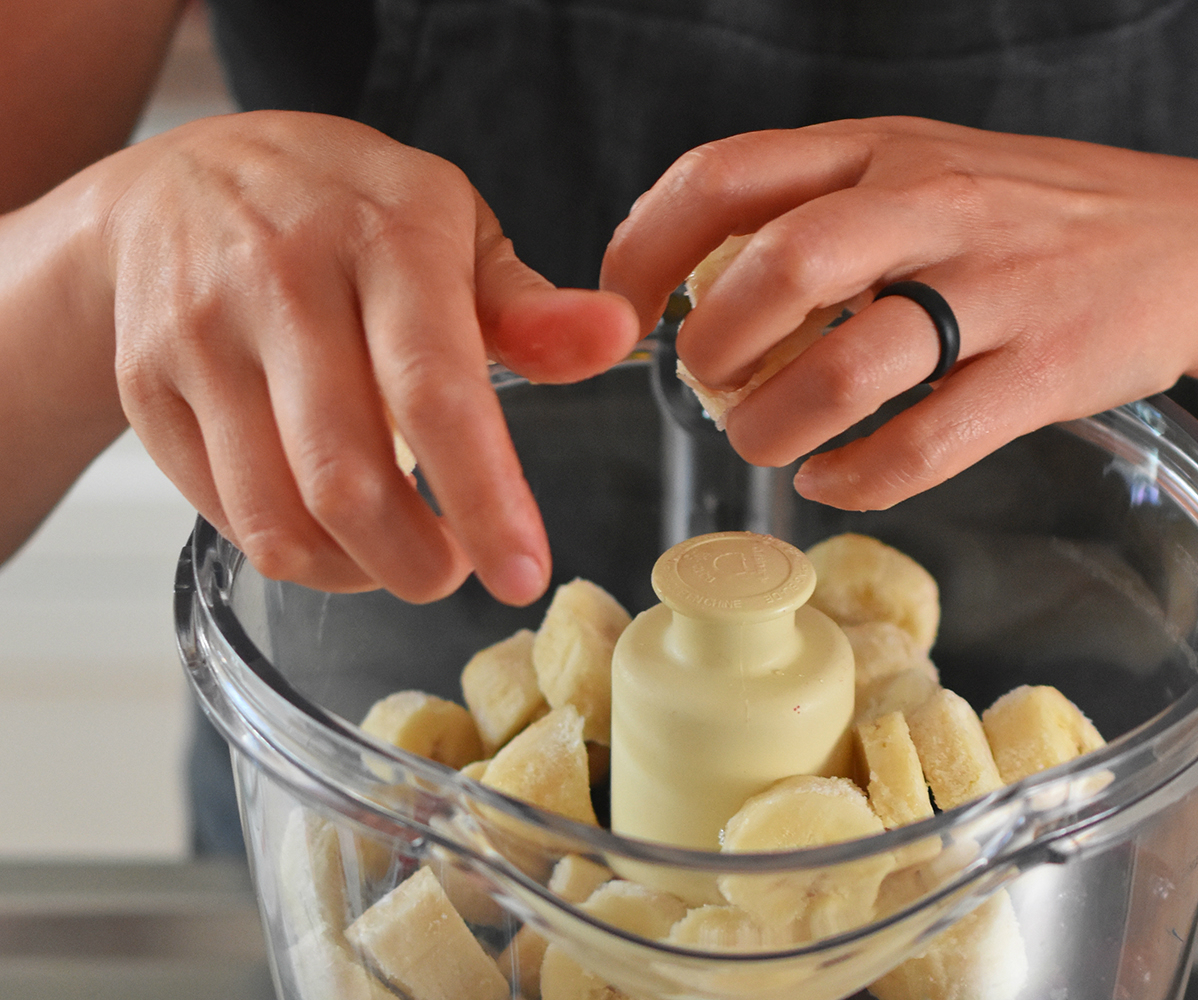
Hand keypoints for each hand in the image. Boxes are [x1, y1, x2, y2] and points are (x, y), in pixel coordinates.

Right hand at [99, 111, 637, 603]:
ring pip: (277, 515)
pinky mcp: (146, 386)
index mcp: (383, 240)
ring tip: (397, 555)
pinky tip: (330, 528)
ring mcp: (200, 337)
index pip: (434, 390)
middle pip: (348, 477)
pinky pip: (225, 513)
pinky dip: (292, 550)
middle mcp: (280, 284)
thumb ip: (530, 305)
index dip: (484, 497)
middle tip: (457, 571)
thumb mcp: (454, 229)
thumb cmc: (348, 213)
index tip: (522, 573)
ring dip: (354, 570)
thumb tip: (615, 335)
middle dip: (416, 561)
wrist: (182, 177)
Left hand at [602, 117, 1197, 510]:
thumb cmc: (1034, 216)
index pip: (726, 177)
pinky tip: (835, 481)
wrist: (1195, 244)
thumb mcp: (924, 171)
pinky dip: (860, 478)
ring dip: (778, 423)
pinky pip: (928, 443)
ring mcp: (995, 289)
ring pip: (852, 365)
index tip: (627, 309)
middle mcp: (933, 205)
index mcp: (883, 151)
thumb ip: (819, 208)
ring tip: (763, 445)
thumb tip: (696, 282)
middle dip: (714, 342)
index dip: (647, 248)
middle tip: (704, 384)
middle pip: (782, 265)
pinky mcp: (1046, 371)